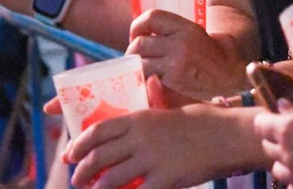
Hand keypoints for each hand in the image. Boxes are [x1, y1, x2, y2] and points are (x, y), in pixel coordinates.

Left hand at [66, 99, 231, 188]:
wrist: (223, 135)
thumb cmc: (197, 123)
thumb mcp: (165, 111)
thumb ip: (144, 118)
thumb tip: (128, 118)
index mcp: (138, 119)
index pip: (97, 131)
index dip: (78, 145)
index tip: (69, 155)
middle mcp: (140, 138)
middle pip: (99, 157)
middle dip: (82, 171)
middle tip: (77, 180)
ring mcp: (151, 159)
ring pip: (111, 179)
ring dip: (97, 188)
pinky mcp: (165, 179)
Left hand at [128, 10, 246, 102]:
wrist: (231, 77)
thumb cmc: (212, 56)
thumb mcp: (195, 34)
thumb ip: (172, 32)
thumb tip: (145, 33)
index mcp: (186, 27)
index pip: (151, 17)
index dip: (138, 26)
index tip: (136, 35)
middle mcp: (180, 41)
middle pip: (140, 42)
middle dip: (133, 51)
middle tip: (136, 58)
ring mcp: (176, 61)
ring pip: (140, 61)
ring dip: (136, 67)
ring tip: (141, 70)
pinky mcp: (174, 80)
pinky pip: (148, 77)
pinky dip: (144, 79)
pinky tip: (149, 81)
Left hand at [255, 100, 292, 188]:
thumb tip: (281, 108)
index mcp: (287, 129)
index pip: (260, 125)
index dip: (267, 120)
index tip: (275, 118)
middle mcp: (288, 153)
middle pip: (268, 147)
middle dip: (275, 139)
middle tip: (292, 133)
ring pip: (278, 169)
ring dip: (284, 160)